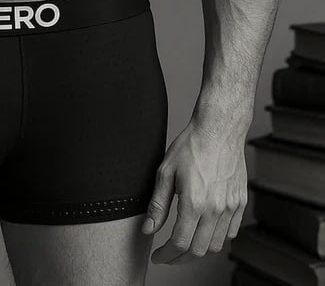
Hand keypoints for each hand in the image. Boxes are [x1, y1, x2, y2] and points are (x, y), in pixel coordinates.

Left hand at [141, 119, 247, 263]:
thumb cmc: (191, 147)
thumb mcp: (165, 173)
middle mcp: (215, 208)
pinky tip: (203, 232)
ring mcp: (231, 207)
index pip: (179, 243)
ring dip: (197, 250)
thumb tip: (148, 229)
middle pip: (198, 250)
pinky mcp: (240, 202)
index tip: (157, 256)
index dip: (165, 255)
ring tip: (183, 245)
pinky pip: (230, 232)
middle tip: (167, 255)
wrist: (218, 130)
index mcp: (194, 202)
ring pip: (215, 245)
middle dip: (179, 258)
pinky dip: (216, 239)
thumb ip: (157, 205)